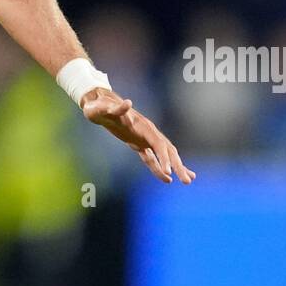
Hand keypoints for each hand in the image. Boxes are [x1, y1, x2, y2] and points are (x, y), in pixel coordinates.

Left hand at [81, 88, 195, 184]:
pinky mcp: (137, 143)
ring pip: (163, 155)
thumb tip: (127, 103)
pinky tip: (167, 178)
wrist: (97, 104)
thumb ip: (116, 108)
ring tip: (188, 180)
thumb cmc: (99, 107)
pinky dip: (159, 168)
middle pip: (166, 150)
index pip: (158, 144)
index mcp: (142, 125)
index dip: (163, 158)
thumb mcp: (104, 108)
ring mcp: (143, 137)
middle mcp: (147, 131)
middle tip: (188, 181)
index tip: (168, 172)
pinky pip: (151, 158)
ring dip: (175, 167)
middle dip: (177, 165)